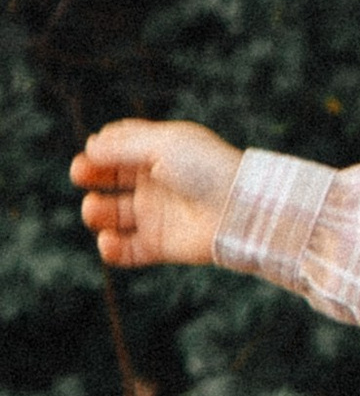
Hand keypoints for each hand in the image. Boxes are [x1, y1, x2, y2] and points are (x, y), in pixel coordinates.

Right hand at [71, 119, 244, 270]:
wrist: (241, 211)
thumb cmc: (206, 170)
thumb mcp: (163, 145)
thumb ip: (123, 145)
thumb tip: (91, 146)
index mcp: (159, 153)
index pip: (119, 148)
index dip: (99, 150)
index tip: (92, 152)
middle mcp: (156, 183)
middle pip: (109, 179)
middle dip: (91, 176)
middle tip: (82, 176)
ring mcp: (157, 214)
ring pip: (112, 215)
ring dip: (95, 212)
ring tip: (96, 210)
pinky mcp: (161, 245)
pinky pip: (127, 250)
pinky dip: (112, 249)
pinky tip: (108, 242)